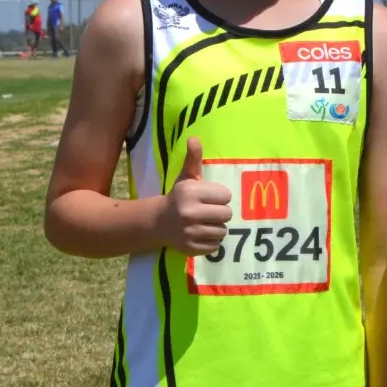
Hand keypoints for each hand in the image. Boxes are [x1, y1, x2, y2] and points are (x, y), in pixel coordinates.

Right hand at [163, 137, 231, 254]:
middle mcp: (189, 212)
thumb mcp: (186, 177)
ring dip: (216, 227)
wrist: (159, 222)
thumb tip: (194, 138)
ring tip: (204, 222)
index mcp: (190, 192)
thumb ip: (193, 158)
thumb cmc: (179, 197)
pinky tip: (200, 233)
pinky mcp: (190, 247)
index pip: (226, 196)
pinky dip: (211, 241)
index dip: (220, 196)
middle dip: (220, 212)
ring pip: (223, 231)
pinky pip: (216, 246)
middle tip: (208, 211)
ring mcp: (189, 232)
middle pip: (227, 214)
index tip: (209, 197)